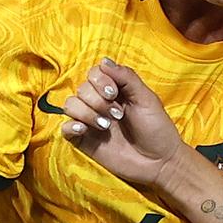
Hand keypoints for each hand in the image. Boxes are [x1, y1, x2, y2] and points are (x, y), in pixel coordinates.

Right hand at [62, 59, 183, 186]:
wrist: (158, 161)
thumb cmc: (156, 128)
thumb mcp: (146, 99)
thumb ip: (126, 78)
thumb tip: (104, 61)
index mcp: (115, 90)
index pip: (94, 73)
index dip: (100, 80)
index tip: (114, 93)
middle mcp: (100, 103)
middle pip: (82, 88)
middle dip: (98, 100)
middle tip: (118, 115)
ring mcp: (90, 121)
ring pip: (70, 104)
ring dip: (86, 112)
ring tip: (106, 126)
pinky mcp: (83, 140)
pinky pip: (64, 128)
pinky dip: (71, 126)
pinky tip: (85, 130)